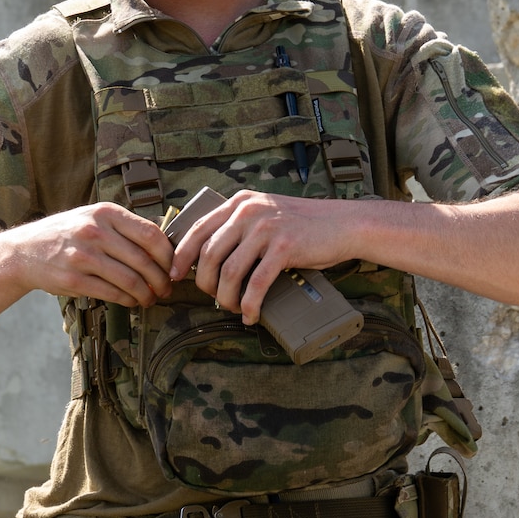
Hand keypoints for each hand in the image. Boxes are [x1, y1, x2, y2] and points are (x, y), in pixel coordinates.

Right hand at [0, 202, 172, 306]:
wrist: (23, 251)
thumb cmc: (66, 234)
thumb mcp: (93, 217)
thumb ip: (124, 227)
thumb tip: (164, 244)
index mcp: (106, 213)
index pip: (151, 234)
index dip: (168, 255)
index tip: (174, 267)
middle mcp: (95, 231)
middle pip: (144, 260)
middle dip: (161, 280)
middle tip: (167, 289)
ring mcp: (83, 256)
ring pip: (130, 280)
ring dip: (147, 294)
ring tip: (151, 298)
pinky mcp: (74, 280)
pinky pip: (113, 293)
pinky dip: (128, 300)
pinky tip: (132, 301)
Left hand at [172, 191, 356, 322]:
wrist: (342, 224)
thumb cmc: (303, 225)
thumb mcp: (265, 212)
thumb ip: (239, 225)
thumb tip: (208, 256)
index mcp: (240, 202)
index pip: (198, 229)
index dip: (182, 255)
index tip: (175, 275)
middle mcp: (249, 211)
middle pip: (209, 254)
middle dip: (204, 283)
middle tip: (212, 297)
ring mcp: (266, 228)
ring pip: (229, 271)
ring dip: (226, 297)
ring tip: (233, 308)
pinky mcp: (283, 247)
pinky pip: (256, 283)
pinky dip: (249, 304)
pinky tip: (250, 315)